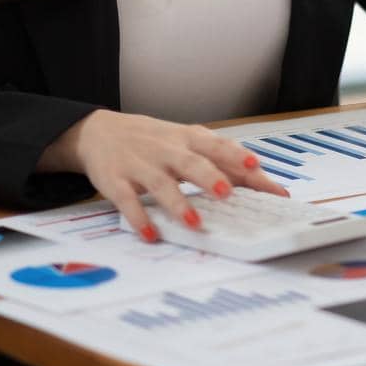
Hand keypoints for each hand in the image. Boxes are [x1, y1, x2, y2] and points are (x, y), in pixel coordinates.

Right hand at [37, 111, 288, 240]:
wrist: (100, 131)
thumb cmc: (155, 140)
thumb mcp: (187, 141)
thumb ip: (222, 160)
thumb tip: (266, 182)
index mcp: (188, 139)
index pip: (217, 146)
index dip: (236, 156)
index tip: (257, 168)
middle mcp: (166, 150)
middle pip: (191, 162)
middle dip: (209, 177)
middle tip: (227, 193)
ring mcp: (141, 166)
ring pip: (161, 184)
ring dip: (178, 203)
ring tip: (195, 222)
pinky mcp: (117, 182)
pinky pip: (128, 201)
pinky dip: (139, 218)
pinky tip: (150, 234)